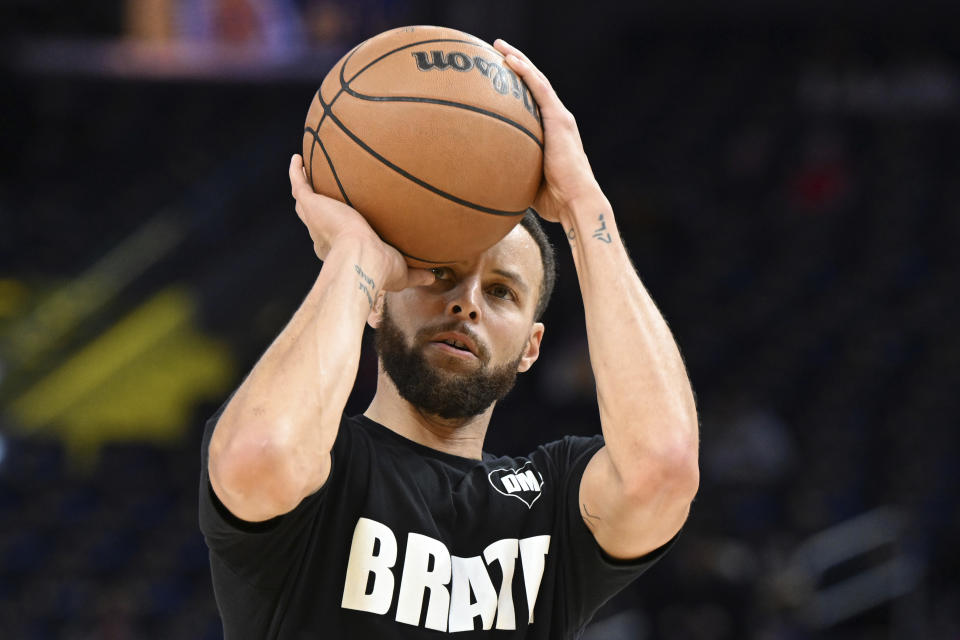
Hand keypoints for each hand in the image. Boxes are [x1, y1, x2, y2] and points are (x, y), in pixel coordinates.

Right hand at [288, 154, 433, 290]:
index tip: (347, 226)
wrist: (363, 259)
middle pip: (316, 221)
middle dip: (316, 211)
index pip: (336, 242)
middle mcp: (323, 237)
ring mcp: (315, 220)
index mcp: (340, 253)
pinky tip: (297, 159)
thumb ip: (417, 273)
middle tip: (320, 199)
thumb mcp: (403, 272)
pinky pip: (299, 185)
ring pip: (305, 203)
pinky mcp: (313, 205)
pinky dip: (296, 172)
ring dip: (303, 188)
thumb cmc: (381, 270)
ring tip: (304, 172)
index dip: (339, 234)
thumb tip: (434, 276)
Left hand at [494, 39, 603, 222]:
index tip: (499, 75)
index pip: (533, 102)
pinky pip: (539, 88)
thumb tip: (488, 181)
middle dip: (516, 65)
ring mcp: (560, 117)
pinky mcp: (559, 119)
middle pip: (534, 85)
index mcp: (552, 133)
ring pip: (536, 80)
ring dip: (518, 60)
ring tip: (499, 47)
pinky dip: (525, 72)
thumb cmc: (555, 201)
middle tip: (496, 51)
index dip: (518, 86)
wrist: (576, 202)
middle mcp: (558, 120)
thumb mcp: (528, 182)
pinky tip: (509, 60)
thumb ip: (513, 174)